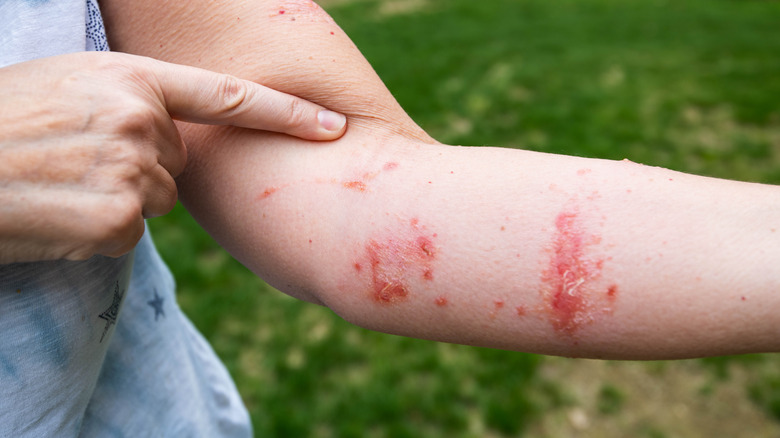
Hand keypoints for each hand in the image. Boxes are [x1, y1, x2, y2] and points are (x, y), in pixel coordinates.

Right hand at [0, 51, 346, 262]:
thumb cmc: (3, 120)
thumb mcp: (71, 84)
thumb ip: (133, 101)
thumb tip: (170, 138)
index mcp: (132, 79)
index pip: (230, 97)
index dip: (288, 113)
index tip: (334, 126)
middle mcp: (141, 121)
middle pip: (180, 164)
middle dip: (143, 168)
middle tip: (80, 160)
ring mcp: (130, 172)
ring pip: (157, 201)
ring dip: (120, 201)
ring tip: (63, 183)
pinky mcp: (116, 222)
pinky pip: (129, 234)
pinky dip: (99, 232)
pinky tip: (59, 213)